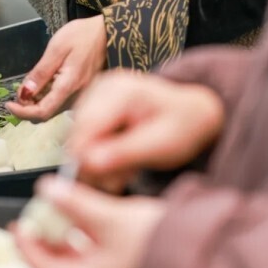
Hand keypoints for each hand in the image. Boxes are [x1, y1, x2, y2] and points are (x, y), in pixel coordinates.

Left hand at [6, 15, 106, 120]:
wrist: (108, 32)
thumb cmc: (83, 36)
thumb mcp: (57, 48)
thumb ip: (41, 72)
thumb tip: (24, 93)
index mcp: (69, 87)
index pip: (42, 113)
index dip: (22, 112)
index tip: (8, 105)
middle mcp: (77, 97)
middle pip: (46, 114)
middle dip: (27, 108)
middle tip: (16, 92)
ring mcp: (81, 96)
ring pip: (53, 109)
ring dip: (37, 102)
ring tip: (30, 83)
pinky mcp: (82, 93)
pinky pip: (61, 102)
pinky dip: (47, 97)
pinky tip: (44, 82)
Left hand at [14, 175, 164, 267]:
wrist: (202, 254)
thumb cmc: (156, 243)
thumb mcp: (110, 217)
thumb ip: (76, 202)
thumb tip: (47, 188)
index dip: (28, 247)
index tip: (18, 227)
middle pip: (60, 266)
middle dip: (45, 240)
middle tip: (34, 219)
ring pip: (79, 258)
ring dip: (66, 236)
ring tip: (58, 212)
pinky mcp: (128, 265)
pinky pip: (96, 253)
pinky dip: (87, 235)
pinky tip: (89, 216)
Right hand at [69, 70, 224, 191]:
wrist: (190, 112)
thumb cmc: (182, 126)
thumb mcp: (161, 146)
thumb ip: (124, 153)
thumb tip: (89, 162)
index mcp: (122, 90)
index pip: (87, 125)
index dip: (86, 157)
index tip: (103, 182)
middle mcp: (104, 85)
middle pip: (78, 130)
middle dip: (94, 161)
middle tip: (119, 181)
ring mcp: (97, 92)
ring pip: (77, 135)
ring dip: (97, 159)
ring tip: (125, 170)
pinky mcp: (94, 102)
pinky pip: (84, 134)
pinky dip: (98, 152)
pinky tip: (119, 158)